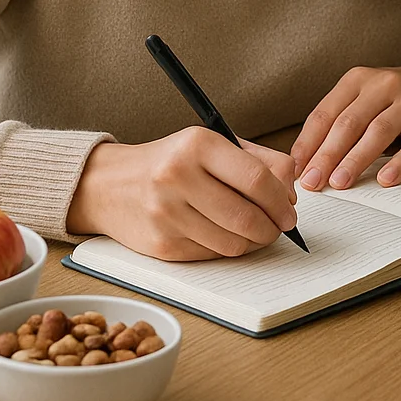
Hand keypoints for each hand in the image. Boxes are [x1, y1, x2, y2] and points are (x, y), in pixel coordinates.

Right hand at [66, 127, 297, 260]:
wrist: (110, 185)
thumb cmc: (172, 162)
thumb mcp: (213, 145)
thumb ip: (260, 161)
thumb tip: (290, 195)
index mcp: (196, 144)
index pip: (256, 178)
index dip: (281, 201)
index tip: (289, 211)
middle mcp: (177, 176)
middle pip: (247, 216)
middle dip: (272, 227)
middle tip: (277, 226)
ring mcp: (166, 213)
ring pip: (233, 243)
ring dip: (253, 242)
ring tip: (253, 230)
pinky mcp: (162, 245)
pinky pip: (212, 255)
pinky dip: (227, 249)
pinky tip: (223, 235)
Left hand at [291, 54, 400, 191]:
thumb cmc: (398, 96)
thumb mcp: (366, 96)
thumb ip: (340, 121)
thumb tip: (308, 161)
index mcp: (358, 79)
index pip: (326, 113)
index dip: (308, 143)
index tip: (297, 169)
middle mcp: (383, 85)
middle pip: (349, 123)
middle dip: (327, 155)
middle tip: (313, 182)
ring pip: (378, 131)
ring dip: (356, 160)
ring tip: (340, 183)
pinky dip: (399, 163)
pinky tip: (385, 179)